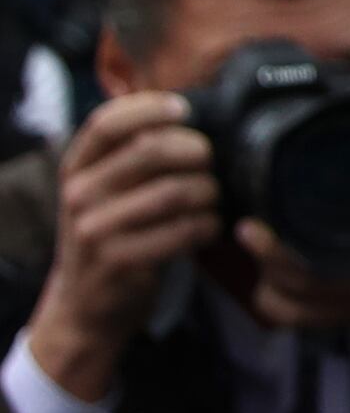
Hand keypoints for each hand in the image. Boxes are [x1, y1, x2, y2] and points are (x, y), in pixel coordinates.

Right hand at [25, 93, 218, 404]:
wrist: (86, 304)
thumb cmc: (111, 235)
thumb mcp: (105, 191)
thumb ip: (130, 157)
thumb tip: (183, 116)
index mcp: (75, 169)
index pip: (106, 123)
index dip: (149, 108)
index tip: (184, 108)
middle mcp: (79, 194)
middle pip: (150, 151)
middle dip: (195, 151)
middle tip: (209, 162)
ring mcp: (96, 229)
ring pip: (174, 192)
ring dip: (208, 192)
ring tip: (212, 198)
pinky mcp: (120, 261)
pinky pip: (182, 232)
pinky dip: (208, 226)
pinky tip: (210, 227)